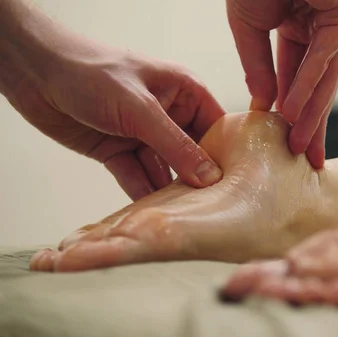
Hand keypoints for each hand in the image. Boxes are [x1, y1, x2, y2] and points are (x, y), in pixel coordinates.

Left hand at [8, 44, 224, 200]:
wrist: (35, 73)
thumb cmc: (89, 71)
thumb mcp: (140, 108)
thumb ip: (175, 144)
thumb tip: (208, 175)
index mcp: (184, 91)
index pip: (217, 126)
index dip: (227, 154)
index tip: (235, 184)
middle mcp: (169, 115)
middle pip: (194, 153)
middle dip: (198, 178)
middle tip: (210, 208)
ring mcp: (144, 134)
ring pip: (166, 169)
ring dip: (171, 191)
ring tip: (183, 216)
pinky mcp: (120, 151)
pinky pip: (138, 176)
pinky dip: (142, 193)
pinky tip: (152, 213)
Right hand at [227, 0, 337, 167]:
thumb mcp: (247, 25)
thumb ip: (258, 65)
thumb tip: (266, 104)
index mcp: (300, 28)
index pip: (297, 77)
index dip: (290, 109)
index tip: (283, 139)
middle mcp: (322, 28)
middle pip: (318, 84)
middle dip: (311, 123)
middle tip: (306, 158)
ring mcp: (337, 20)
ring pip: (326, 76)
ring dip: (313, 112)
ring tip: (302, 148)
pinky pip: (325, 54)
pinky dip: (308, 83)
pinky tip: (294, 112)